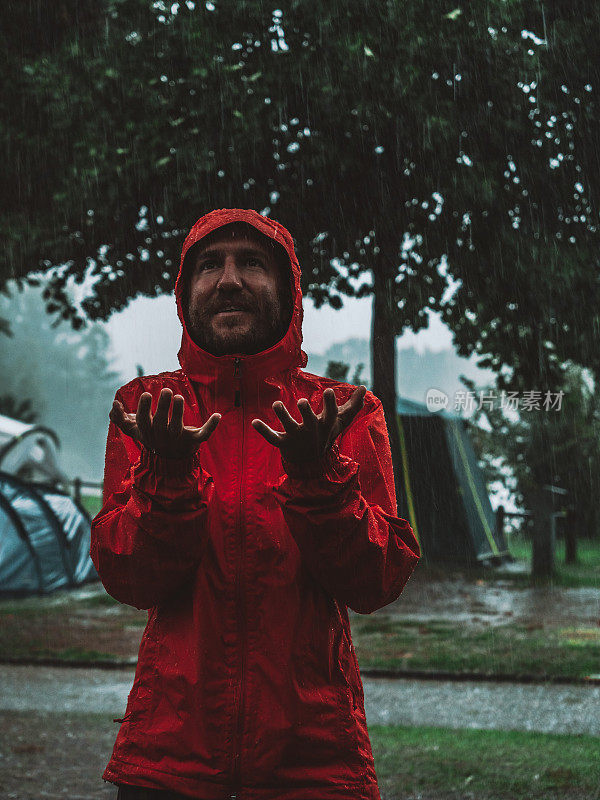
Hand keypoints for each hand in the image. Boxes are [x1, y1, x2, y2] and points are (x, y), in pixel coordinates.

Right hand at [110, 388, 220, 459]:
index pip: (144, 421)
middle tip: (166, 390)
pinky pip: (204, 435)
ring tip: (179, 397)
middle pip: (161, 423)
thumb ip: (121, 419)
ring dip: (179, 412)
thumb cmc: (153, 437)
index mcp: (149, 433)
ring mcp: (179, 439)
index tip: (146, 394)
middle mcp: (163, 437)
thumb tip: (113, 404)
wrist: (170, 461)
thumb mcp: (136, 430)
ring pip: (178, 428)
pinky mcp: (194, 441)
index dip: (144, 409)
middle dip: (163, 407)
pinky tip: (218, 415)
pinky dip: (211, 426)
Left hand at [251, 385, 366, 463]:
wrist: (311, 462)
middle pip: (309, 421)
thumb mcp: (339, 421)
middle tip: (303, 401)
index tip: (328, 391)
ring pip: (289, 426)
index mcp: (325, 425)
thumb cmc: (325, 434)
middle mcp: (311, 431)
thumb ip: (352, 405)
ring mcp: (296, 438)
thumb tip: (364, 388)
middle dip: (306, 412)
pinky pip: (272, 437)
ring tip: (276, 404)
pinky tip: (254, 422)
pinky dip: (263, 430)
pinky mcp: (283, 443)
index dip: (330, 404)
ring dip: (282, 415)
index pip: (330, 414)